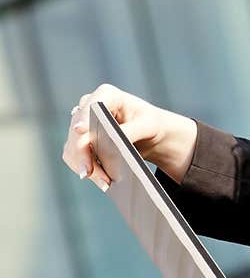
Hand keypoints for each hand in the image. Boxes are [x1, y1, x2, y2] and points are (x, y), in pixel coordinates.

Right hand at [61, 83, 197, 191]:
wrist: (147, 135)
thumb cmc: (149, 124)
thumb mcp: (148, 125)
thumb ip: (131, 130)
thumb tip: (115, 140)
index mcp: (107, 95)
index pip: (91, 105)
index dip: (84, 118)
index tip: (80, 131)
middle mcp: (89, 106)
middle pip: (78, 131)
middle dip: (83, 154)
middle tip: (89, 173)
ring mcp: (81, 124)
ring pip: (73, 147)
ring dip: (84, 166)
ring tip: (103, 182)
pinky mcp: (78, 140)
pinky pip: (74, 157)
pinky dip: (85, 169)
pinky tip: (100, 180)